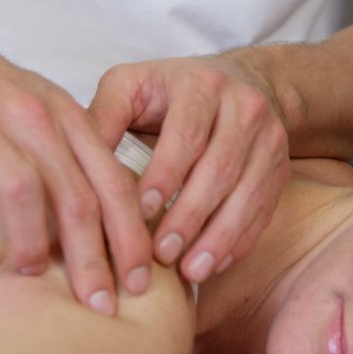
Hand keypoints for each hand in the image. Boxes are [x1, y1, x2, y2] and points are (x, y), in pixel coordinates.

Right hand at [0, 33, 152, 314]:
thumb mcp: (50, 116)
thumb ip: (79, 164)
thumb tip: (114, 233)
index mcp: (69, 118)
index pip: (113, 184)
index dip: (131, 238)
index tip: (141, 284)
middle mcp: (34, 119)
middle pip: (76, 197)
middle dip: (92, 258)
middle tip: (100, 304)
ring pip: (23, 190)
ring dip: (30, 241)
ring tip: (30, 273)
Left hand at [89, 55, 289, 282]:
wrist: (240, 82)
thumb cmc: (168, 91)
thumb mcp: (129, 87)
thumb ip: (102, 118)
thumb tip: (72, 163)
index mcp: (201, 84)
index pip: (185, 135)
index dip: (164, 176)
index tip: (139, 211)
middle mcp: (244, 107)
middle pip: (219, 169)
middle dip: (189, 216)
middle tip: (161, 254)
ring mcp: (270, 138)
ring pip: (247, 193)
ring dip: (218, 237)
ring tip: (190, 271)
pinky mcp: (280, 167)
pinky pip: (264, 209)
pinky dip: (239, 241)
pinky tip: (213, 265)